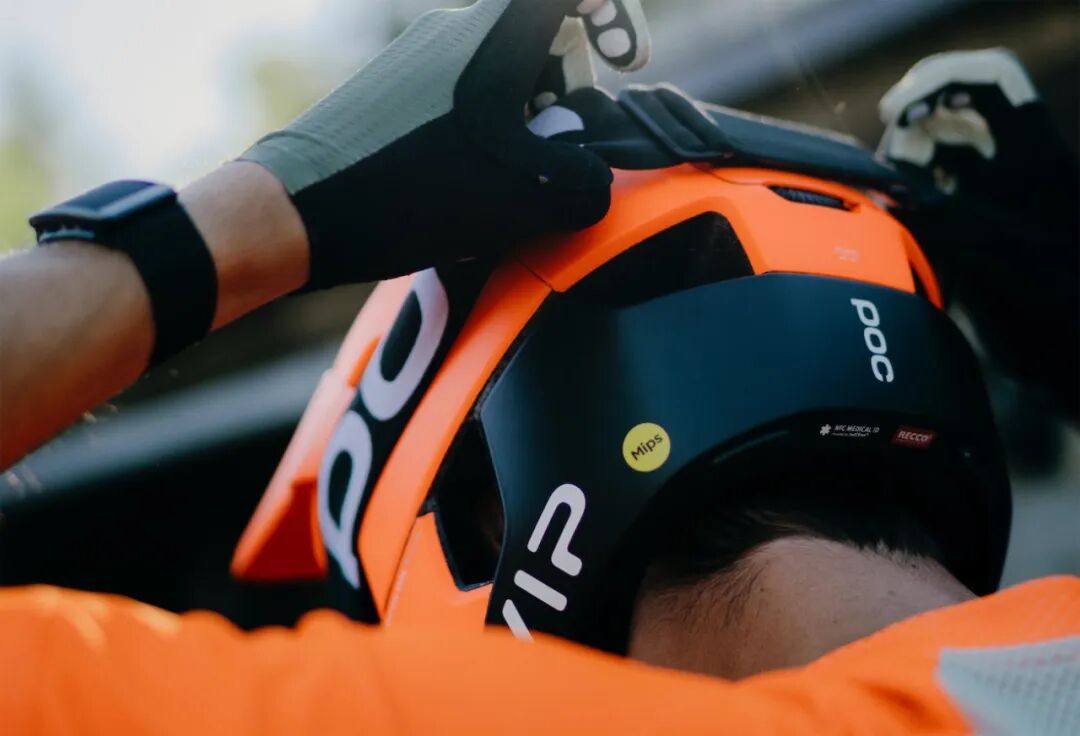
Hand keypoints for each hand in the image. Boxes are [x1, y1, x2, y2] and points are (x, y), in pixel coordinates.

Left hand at [241, 0, 650, 288]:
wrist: (302, 210)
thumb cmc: (415, 194)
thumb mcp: (523, 198)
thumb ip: (584, 184)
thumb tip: (595, 178)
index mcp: (497, 37)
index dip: (615, 14)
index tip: (628, 62)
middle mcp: (457, 30)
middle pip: (542, 40)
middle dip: (566, 95)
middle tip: (555, 156)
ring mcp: (419, 53)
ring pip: (502, 72)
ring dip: (523, 123)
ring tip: (504, 185)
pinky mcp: (392, 84)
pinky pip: (462, 93)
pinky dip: (484, 132)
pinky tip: (463, 186)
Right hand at [879, 49, 1077, 416]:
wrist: (1075, 347)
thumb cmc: (1056, 297)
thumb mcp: (1000, 250)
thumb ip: (944, 216)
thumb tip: (890, 192)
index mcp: (1030, 152)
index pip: (987, 78)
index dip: (938, 78)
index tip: (895, 110)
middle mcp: (1007, 165)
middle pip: (950, 113)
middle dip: (910, 127)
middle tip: (889, 165)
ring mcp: (988, 196)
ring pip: (935, 153)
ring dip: (902, 164)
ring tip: (890, 196)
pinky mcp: (969, 228)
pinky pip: (928, 195)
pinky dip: (904, 198)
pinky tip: (894, 215)